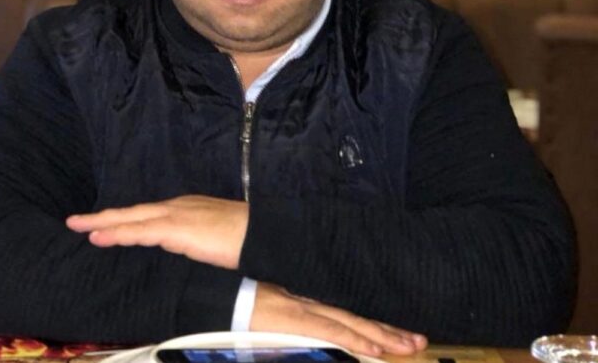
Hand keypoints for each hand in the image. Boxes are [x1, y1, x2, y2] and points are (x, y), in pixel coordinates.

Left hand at [66, 195, 247, 268]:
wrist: (264, 232)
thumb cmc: (246, 237)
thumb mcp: (214, 238)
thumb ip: (194, 240)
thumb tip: (180, 248)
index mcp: (186, 208)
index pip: (148, 214)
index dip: (125, 219)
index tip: (106, 222)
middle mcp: (178, 207)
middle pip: (133, 212)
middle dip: (104, 216)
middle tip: (76, 220)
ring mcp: (177, 215)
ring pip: (131, 219)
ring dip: (103, 223)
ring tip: (78, 226)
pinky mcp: (177, 229)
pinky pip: (140, 232)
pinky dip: (118, 233)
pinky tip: (100, 237)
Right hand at [251, 283, 427, 356]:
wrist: (224, 294)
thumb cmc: (242, 299)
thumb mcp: (273, 303)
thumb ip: (294, 311)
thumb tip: (307, 321)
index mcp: (309, 299)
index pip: (349, 313)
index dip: (374, 323)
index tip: (398, 331)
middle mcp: (313, 302)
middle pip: (358, 317)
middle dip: (389, 331)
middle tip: (418, 340)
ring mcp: (307, 310)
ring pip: (354, 324)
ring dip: (383, 336)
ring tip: (410, 345)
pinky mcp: (297, 321)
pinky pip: (333, 332)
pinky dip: (356, 339)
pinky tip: (376, 349)